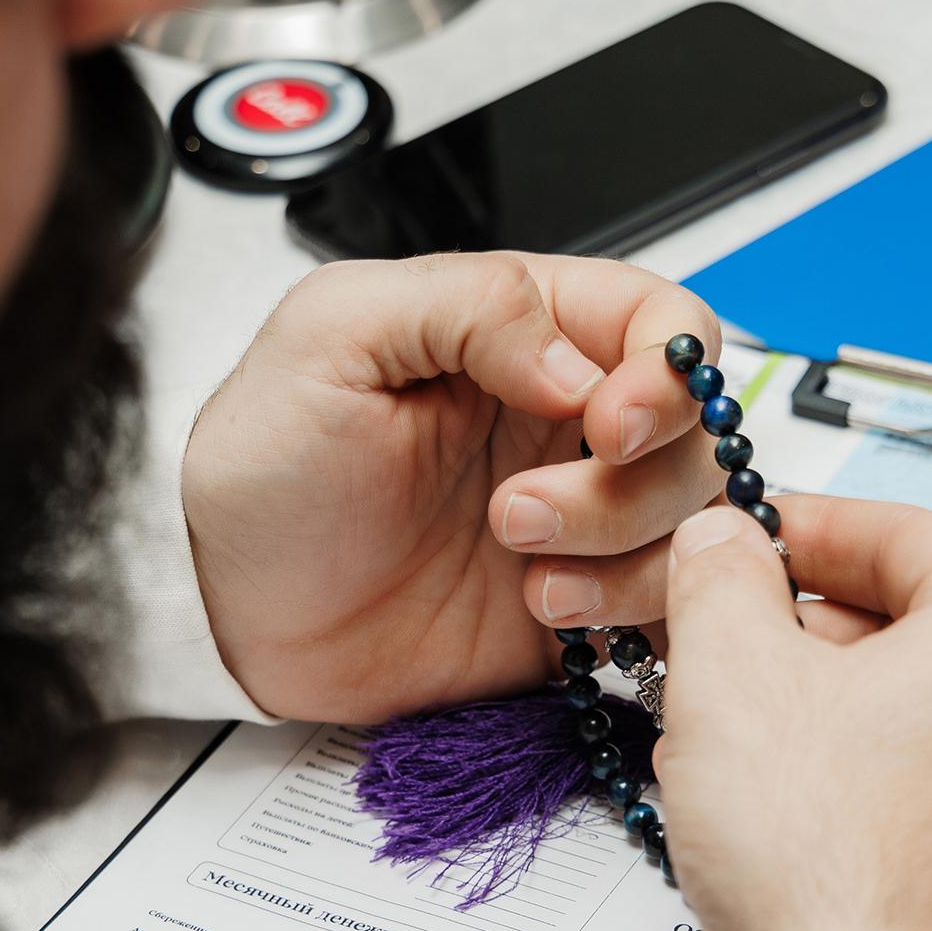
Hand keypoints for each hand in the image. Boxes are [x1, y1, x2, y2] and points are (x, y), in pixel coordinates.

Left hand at [181, 253, 723, 720]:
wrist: (238, 624)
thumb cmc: (266, 476)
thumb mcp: (328, 340)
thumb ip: (463, 306)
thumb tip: (579, 358)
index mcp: (521, 332)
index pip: (660, 321)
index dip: (664, 374)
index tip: (610, 426)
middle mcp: (567, 417)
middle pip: (692, 428)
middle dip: (629, 481)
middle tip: (518, 514)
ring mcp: (585, 512)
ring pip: (693, 517)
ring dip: (625, 550)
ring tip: (526, 573)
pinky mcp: (588, 596)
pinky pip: (673, 600)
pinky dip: (636, 610)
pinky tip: (548, 610)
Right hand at [653, 495, 931, 930]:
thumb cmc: (832, 861)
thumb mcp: (734, 677)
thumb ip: (721, 582)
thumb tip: (722, 545)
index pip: (907, 532)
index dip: (807, 527)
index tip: (744, 540)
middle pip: (912, 621)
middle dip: (799, 624)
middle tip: (716, 636)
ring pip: (909, 708)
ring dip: (812, 703)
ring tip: (725, 730)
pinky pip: (919, 784)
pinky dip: (846, 773)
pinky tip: (771, 807)